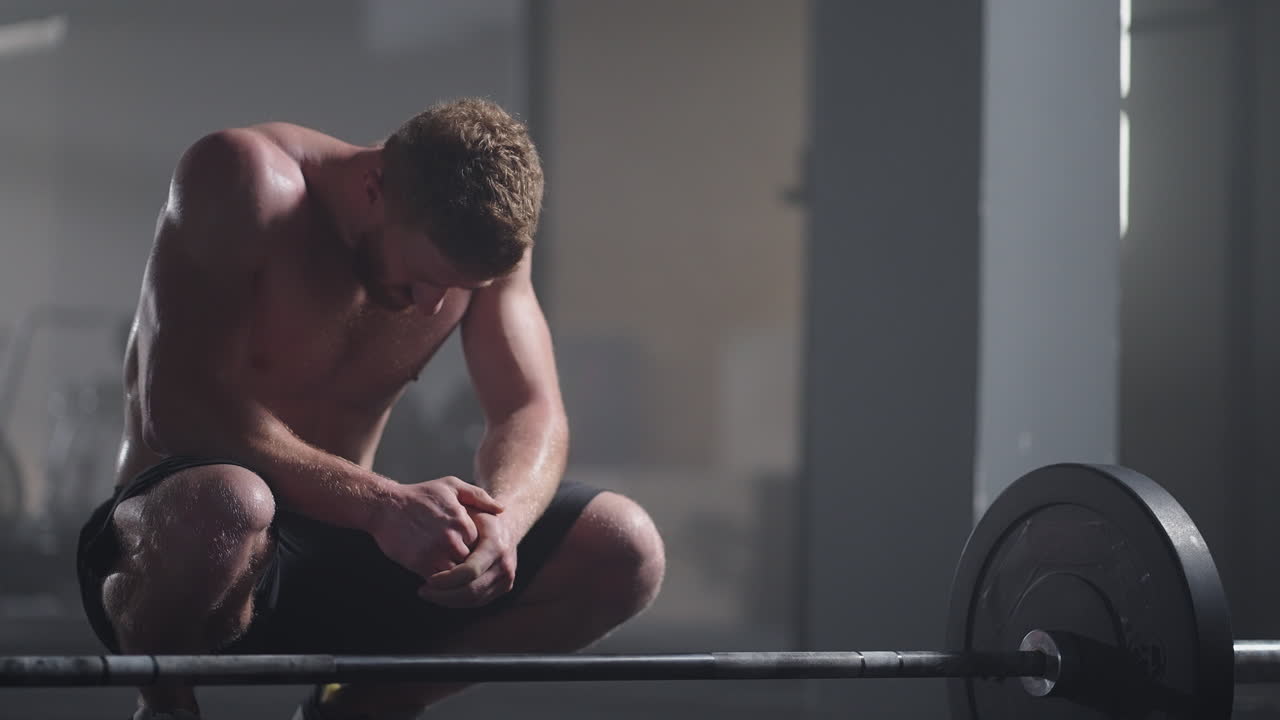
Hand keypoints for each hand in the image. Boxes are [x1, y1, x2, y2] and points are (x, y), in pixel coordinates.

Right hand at [368, 476, 503, 579]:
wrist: (386, 505)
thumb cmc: (420, 495)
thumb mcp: (452, 486)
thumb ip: (479, 497)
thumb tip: (502, 510)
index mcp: (462, 522)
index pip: (481, 546)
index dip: (476, 549)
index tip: (468, 549)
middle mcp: (452, 538)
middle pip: (470, 562)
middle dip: (467, 565)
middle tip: (459, 563)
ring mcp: (435, 552)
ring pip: (456, 575)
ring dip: (454, 576)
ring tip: (450, 574)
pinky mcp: (419, 563)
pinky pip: (437, 581)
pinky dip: (439, 582)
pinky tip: (436, 577)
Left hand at [418, 509, 517, 607]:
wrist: (506, 526)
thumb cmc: (479, 516)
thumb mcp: (472, 504)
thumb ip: (467, 502)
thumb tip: (457, 521)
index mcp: (496, 545)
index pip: (470, 571)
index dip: (447, 580)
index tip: (428, 580)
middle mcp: (505, 564)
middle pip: (472, 591)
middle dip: (444, 595)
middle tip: (423, 591)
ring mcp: (506, 578)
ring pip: (475, 600)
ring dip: (449, 601)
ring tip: (429, 593)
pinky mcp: (504, 587)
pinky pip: (479, 601)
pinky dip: (459, 601)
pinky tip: (442, 594)